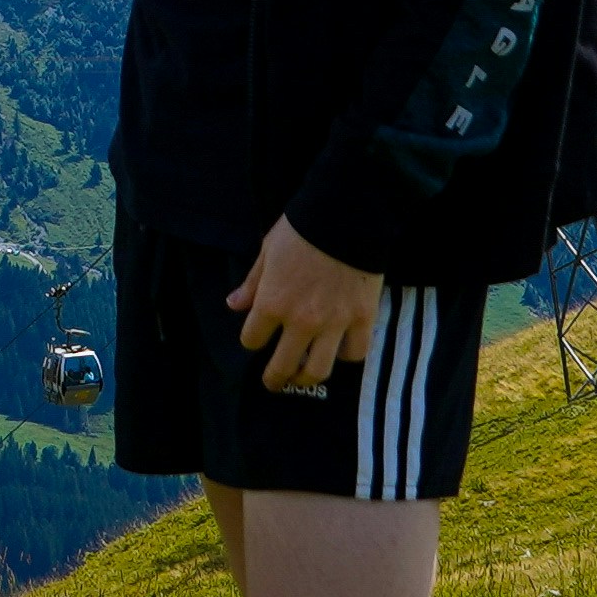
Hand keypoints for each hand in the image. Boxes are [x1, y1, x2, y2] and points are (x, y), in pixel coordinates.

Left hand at [223, 216, 381, 396]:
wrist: (347, 215)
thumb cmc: (301, 228)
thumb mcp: (267, 251)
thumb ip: (252, 283)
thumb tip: (233, 305)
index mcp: (272, 303)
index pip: (252, 339)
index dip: (251, 339)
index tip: (256, 336)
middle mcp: (300, 321)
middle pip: (282, 366)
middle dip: (274, 378)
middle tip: (273, 382)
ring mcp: (333, 324)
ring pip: (318, 370)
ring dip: (307, 377)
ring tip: (305, 374)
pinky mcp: (362, 319)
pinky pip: (354, 353)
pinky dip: (346, 355)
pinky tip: (340, 349)